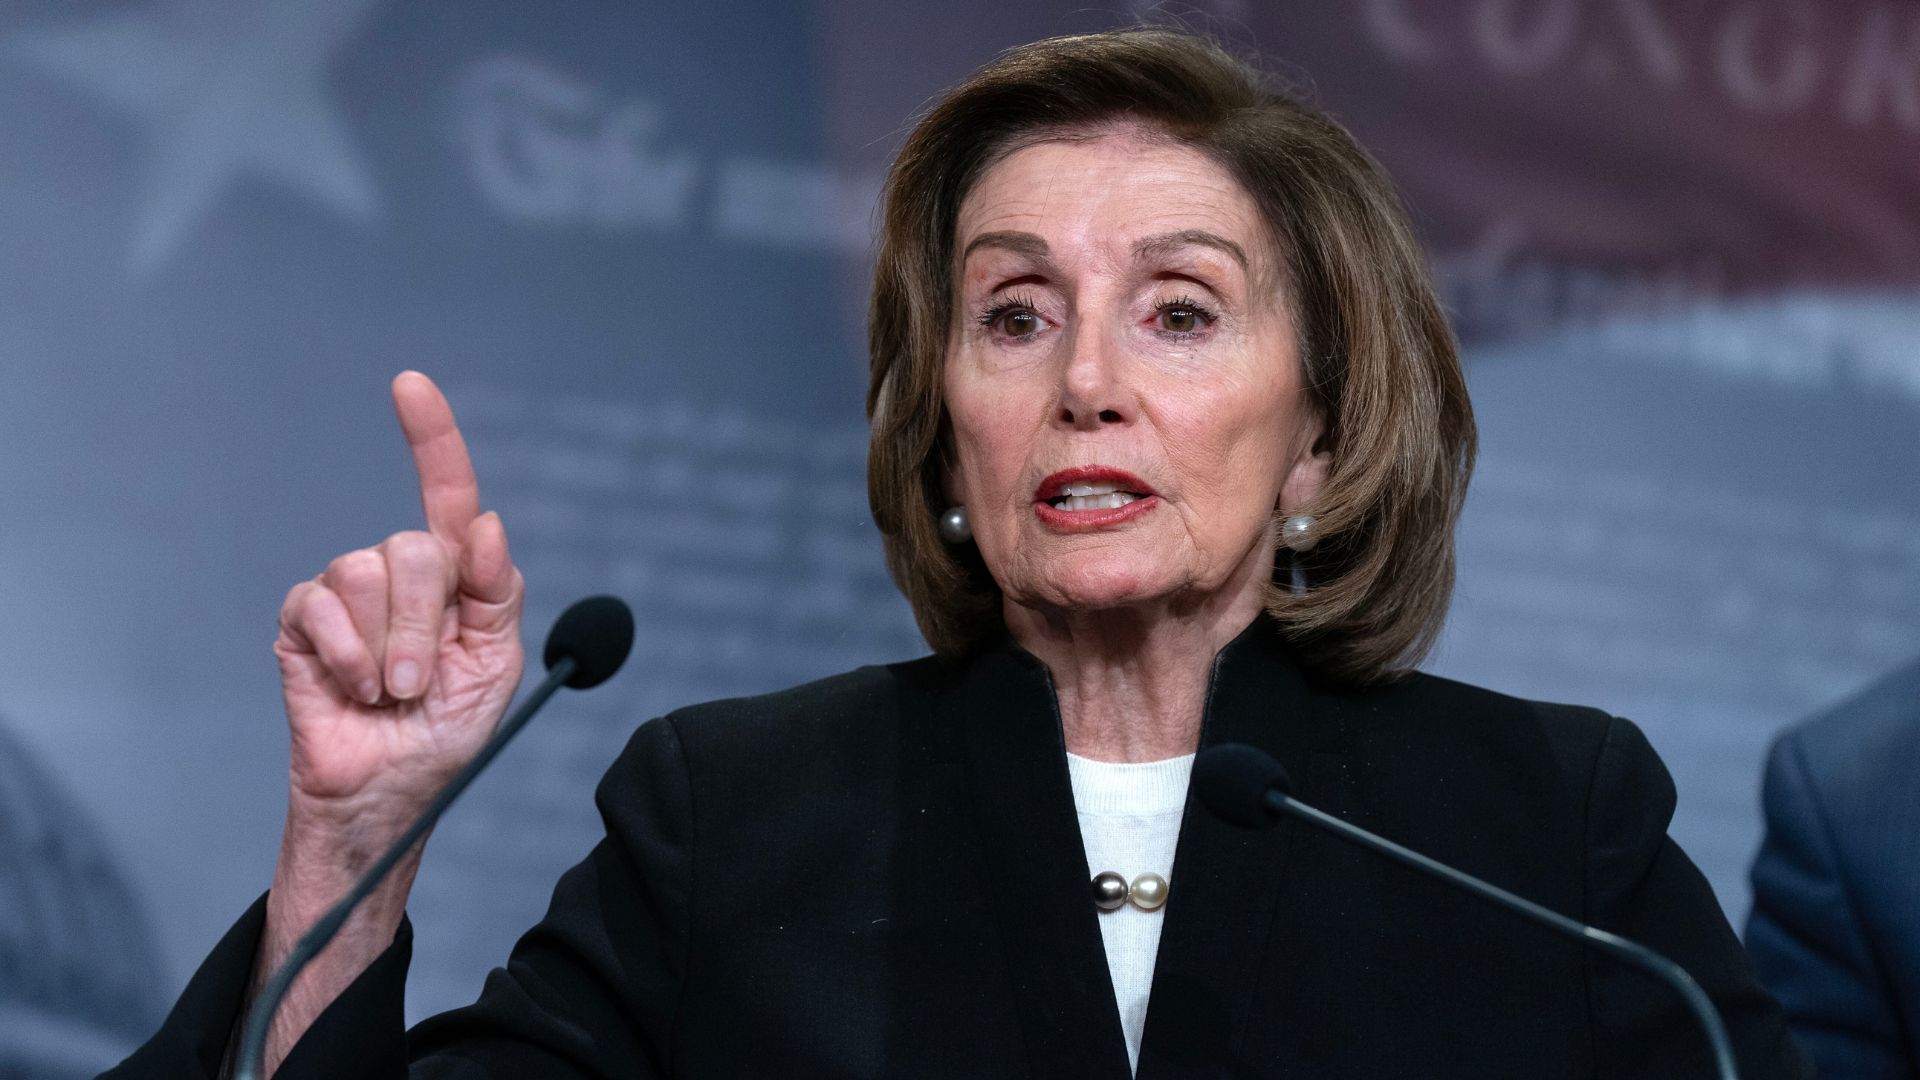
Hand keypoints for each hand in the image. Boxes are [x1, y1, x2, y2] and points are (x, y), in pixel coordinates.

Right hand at [273, 372, 525, 828]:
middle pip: (414, 549)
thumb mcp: (496, 664)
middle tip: (420, 684)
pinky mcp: (302, 621)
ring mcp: (347, 592)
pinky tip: (352, 689)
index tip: (409, 385)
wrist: (391, 790)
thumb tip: (489, 524)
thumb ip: (498, 594)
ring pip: (366, 573)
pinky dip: (347, 656)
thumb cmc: (448, 729)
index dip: (431, 435)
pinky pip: (320, 606)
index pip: (446, 493)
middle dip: (423, 625)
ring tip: (388, 692)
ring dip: (387, 650)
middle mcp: (400, 571)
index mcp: (456, 575)